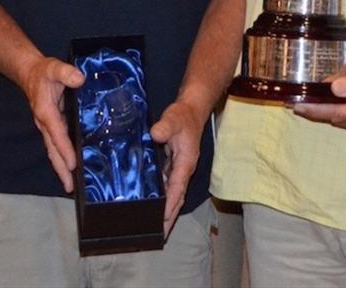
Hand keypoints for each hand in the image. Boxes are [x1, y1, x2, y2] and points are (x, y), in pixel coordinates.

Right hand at [20, 56, 84, 192]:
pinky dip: (62, 156)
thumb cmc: (43, 72)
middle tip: (70, 187)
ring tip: (70, 184)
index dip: (65, 149)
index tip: (73, 164)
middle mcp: (45, 123)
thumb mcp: (55, 68)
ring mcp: (47, 126)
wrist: (30, 72)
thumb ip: (66, 73)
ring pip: (53, 150)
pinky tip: (70, 164)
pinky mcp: (51, 125)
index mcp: (46, 112)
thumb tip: (79, 79)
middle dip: (61, 168)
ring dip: (61, 166)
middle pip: (53, 150)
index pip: (57, 134)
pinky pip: (56, 144)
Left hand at [150, 100, 202, 234]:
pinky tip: (154, 203)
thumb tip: (155, 134)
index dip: (170, 204)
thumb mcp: (173, 118)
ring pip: (174, 193)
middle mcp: (184, 168)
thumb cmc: (183, 115)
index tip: (163, 220)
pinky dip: (164, 196)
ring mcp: (180, 168)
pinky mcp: (174, 165)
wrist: (192, 109)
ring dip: (167, 209)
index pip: (177, 187)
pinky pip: (169, 185)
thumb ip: (164, 126)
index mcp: (186, 162)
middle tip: (161, 235)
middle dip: (170, 216)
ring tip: (157, 226)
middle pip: (178, 197)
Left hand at [293, 61, 345, 140]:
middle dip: (318, 105)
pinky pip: (345, 115)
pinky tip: (333, 94)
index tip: (297, 106)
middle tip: (299, 96)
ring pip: (339, 115)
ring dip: (329, 104)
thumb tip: (333, 89)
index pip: (335, 113)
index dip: (315, 109)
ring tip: (319, 89)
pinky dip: (337, 105)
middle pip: (335, 115)